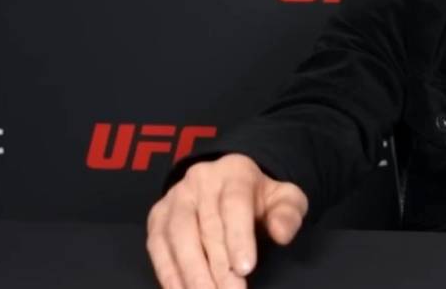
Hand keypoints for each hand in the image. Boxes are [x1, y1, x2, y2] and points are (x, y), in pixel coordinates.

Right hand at [146, 153, 308, 288]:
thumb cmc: (260, 199)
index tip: (245, 269)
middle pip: (206, 225)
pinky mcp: (157, 216)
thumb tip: (282, 233)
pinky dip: (168, 272)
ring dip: (191, 272)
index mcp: (234, 172)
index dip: (238, 238)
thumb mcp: (285, 198)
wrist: (229, 185)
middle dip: (218, 266)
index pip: (234, 204)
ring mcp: (174, 198)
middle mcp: (199, 181)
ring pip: (177, 236)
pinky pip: (158, 246)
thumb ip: (288, 214)